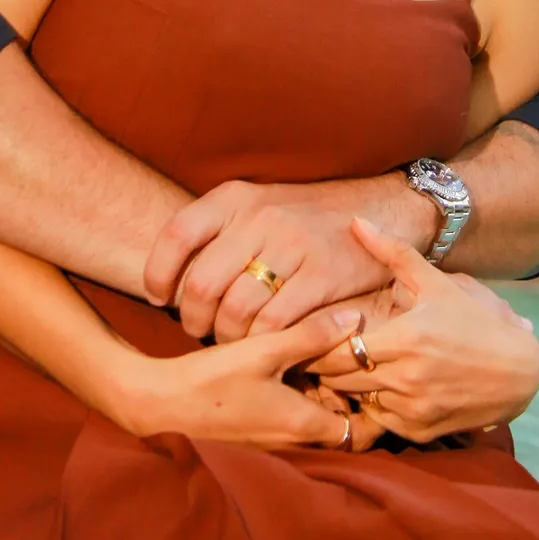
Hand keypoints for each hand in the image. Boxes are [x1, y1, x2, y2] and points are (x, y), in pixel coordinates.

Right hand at [116, 305, 369, 450]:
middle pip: (341, 426)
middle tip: (362, 362)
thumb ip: (310, 336)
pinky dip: (303, 396)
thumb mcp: (265, 350)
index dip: (376, 409)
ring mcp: (274, 438)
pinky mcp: (257, 429)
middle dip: (354, 400)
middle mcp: (294, 440)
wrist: (163, 403)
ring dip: (327, 395)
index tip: (381, 378)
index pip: (361, 432)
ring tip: (333, 356)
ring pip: (317, 420)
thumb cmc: (214, 379)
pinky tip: (296, 363)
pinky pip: (294, 416)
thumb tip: (355, 321)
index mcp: (304, 426)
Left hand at [144, 180, 405, 343]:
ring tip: (231, 339)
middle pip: (201, 283)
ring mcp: (293, 246)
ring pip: (235, 311)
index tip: (159, 297)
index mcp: (237, 197)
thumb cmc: (304, 218)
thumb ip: (218, 234)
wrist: (380, 206)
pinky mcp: (323, 276)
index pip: (177, 234)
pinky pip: (274, 324)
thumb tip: (169, 282)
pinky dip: (261, 342)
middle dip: (193, 319)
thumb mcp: (258, 206)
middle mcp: (261, 217)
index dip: (158, 273)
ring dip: (226, 338)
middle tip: (199, 329)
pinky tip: (264, 342)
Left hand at [313, 219, 538, 442]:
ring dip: (347, 387)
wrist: (518, 370)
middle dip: (325, 366)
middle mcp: (407, 377)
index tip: (316, 332)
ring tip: (339, 370)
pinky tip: (375, 387)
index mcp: (405, 338)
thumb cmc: (474, 319)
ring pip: (357, 401)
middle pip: (341, 378)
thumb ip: (393, 252)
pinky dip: (372, 406)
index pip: (340, 347)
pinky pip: (379, 422)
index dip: (324, 342)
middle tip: (313, 353)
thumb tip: (357, 221)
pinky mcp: (422, 431)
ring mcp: (414, 408)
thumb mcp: (436, 283)